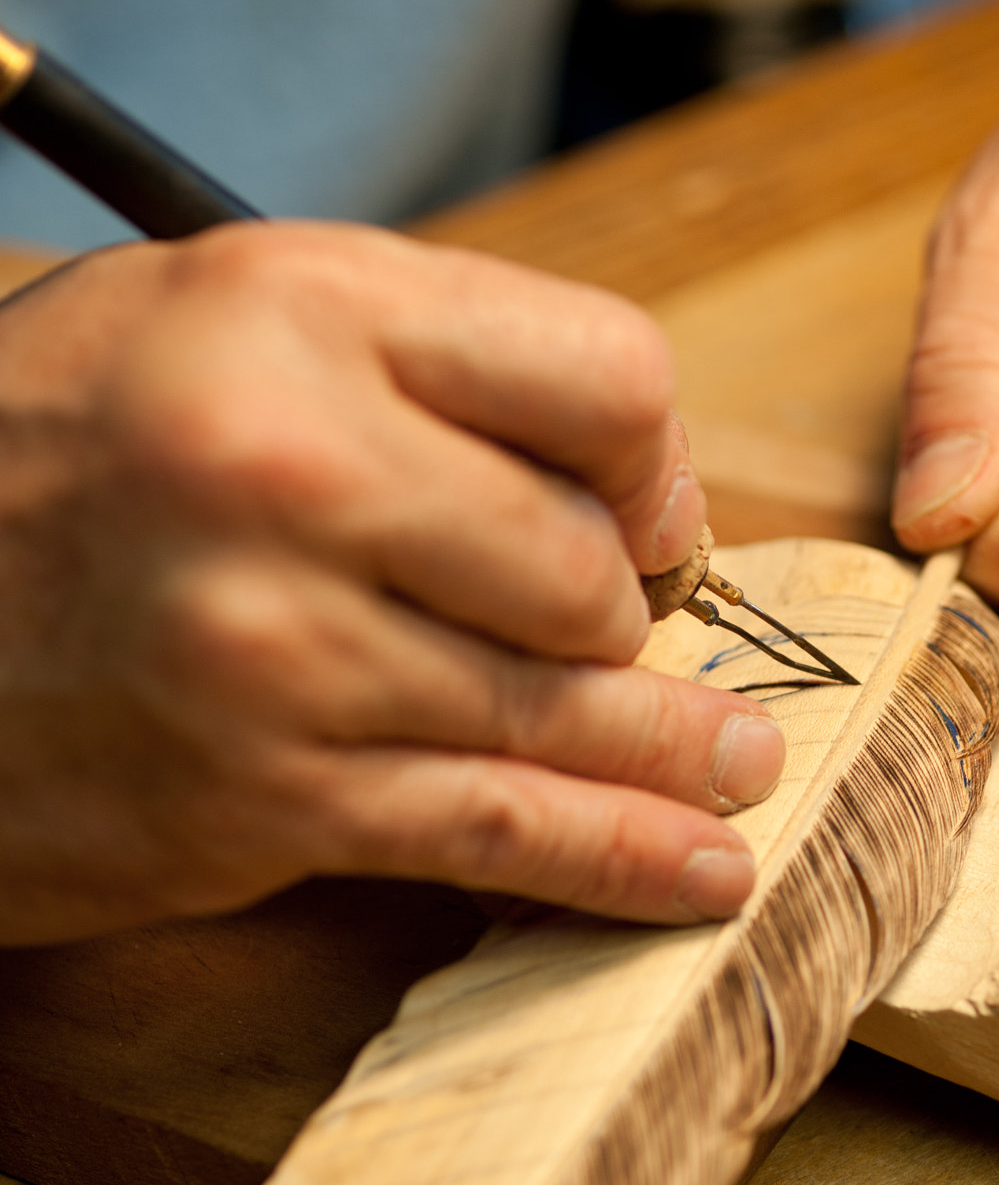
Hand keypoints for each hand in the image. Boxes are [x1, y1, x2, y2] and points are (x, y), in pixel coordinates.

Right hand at [0, 223, 783, 941]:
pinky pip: (491, 832)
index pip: (607, 376)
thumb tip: (621, 485)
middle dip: (629, 614)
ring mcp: (275, 647)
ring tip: (743, 767)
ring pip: (559, 710)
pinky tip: (697, 876)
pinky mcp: (258, 797)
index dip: (654, 460)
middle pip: (592, 565)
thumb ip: (414, 365)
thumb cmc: (45, 449)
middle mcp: (291, 468)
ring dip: (669, 751)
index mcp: (297, 307)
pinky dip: (613, 862)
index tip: (648, 515)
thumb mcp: (208, 316)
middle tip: (628, 639)